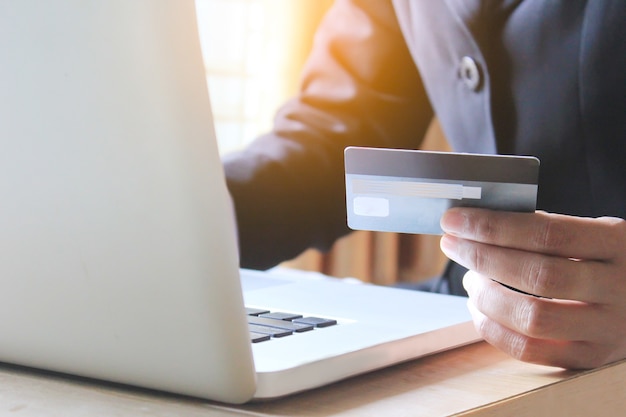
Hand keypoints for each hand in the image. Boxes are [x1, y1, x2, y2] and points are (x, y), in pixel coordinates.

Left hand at [439, 207, 625, 368]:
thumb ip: (551, 230)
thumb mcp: (597, 234)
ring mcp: (607, 328)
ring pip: (532, 318)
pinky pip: (531, 351)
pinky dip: (493, 329)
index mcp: (619, 244)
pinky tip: (478, 309)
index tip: (456, 220)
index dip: (493, 226)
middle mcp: (618, 288)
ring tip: (468, 278)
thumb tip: (481, 226)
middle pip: (536, 275)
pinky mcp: (591, 357)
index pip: (546, 233)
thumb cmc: (612, 261)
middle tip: (452, 244)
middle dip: (481, 257)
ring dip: (486, 296)